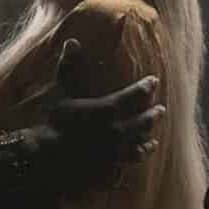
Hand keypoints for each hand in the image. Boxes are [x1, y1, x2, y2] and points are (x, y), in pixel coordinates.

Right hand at [19, 38, 163, 192]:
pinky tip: (139, 158)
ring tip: (153, 138)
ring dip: (147, 139)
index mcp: (109, 109)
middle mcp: (117, 130)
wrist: (48, 156)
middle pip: (142, 121)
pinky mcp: (110, 167)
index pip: (135, 95)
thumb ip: (70, 68)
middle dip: (153, 115)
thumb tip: (72, 41)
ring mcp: (115, 151)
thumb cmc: (55, 122)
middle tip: (161, 110)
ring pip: (139, 144)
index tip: (154, 82)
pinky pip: (128, 163)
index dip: (146, 87)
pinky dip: (137, 159)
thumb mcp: (62, 92)